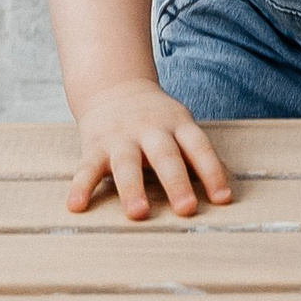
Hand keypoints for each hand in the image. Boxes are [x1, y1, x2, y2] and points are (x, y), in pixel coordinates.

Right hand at [68, 84, 231, 218]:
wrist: (114, 86)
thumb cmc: (157, 119)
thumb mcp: (181, 126)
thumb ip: (196, 156)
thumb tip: (224, 194)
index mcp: (177, 124)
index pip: (198, 147)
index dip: (212, 172)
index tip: (223, 199)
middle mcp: (150, 129)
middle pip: (165, 156)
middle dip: (176, 182)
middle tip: (186, 209)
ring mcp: (120, 138)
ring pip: (126, 164)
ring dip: (132, 189)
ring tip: (138, 213)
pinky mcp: (94, 147)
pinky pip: (86, 169)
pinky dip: (80, 187)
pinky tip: (76, 206)